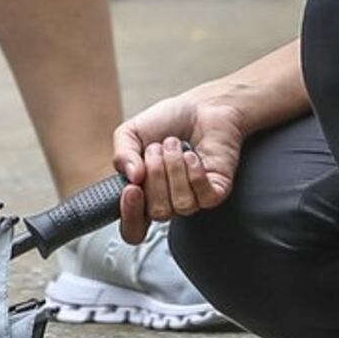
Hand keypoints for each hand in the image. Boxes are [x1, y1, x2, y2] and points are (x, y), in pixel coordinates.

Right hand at [112, 86, 250, 241]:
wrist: (201, 107)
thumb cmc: (167, 122)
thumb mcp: (131, 133)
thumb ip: (122, 154)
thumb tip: (132, 178)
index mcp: (144, 195)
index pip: (133, 230)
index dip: (131, 216)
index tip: (132, 189)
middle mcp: (168, 202)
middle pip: (157, 212)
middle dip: (155, 173)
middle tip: (157, 148)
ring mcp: (194, 200)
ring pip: (181, 204)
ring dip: (174, 167)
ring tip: (174, 145)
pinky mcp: (216, 192)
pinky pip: (204, 196)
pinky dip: (195, 172)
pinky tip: (191, 155)